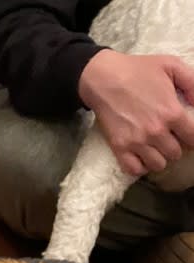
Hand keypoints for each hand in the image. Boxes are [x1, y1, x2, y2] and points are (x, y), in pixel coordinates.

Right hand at [78, 50, 193, 175]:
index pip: (192, 138)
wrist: (104, 78)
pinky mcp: (120, 148)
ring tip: (155, 147)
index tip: (186, 134)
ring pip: (158, 165)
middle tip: (168, 137)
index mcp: (171, 112)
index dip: (191, 138)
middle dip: (175, 146)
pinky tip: (141, 156)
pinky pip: (135, 170)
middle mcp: (156, 131)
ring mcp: (137, 142)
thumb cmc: (138, 69)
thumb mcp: (172, 65)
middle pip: (175, 154)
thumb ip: (192, 83)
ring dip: (159, 157)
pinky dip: (141, 166)